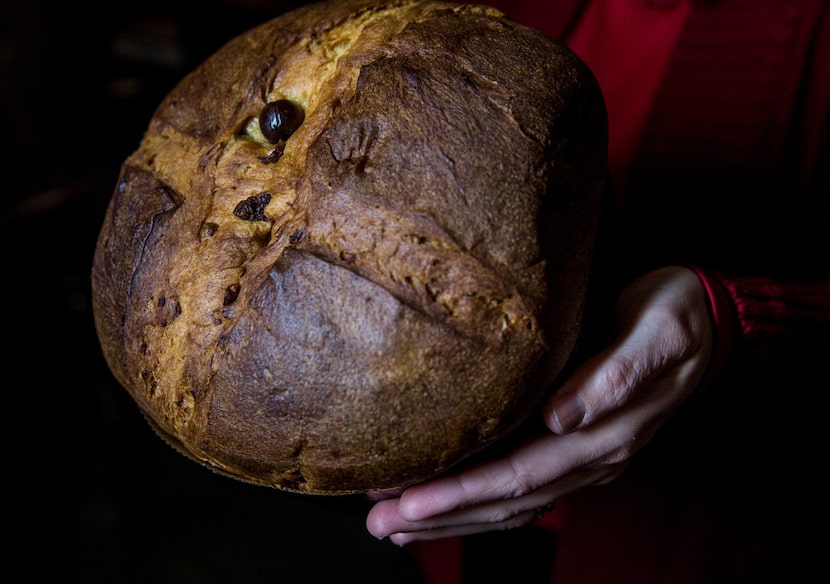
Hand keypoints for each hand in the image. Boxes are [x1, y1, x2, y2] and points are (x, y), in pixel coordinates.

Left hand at [366, 266, 713, 543]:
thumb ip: (615, 374)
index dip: (463, 493)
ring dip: (452, 516)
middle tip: (380, 523)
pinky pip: (520, 484)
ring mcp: (582, 455)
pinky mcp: (572, 442)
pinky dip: (478, 499)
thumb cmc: (676, 318)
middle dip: (441, 515)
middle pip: (506, 501)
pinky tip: (443, 500)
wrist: (706, 321)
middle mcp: (589, 456)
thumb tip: (561, 417)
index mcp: (604, 435)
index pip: (521, 476)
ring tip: (395, 523)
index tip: (409, 502)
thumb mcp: (657, 332)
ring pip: (510, 502)